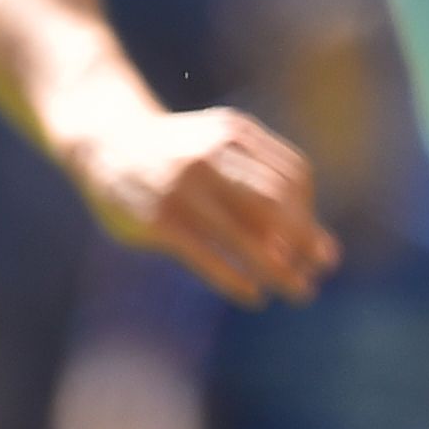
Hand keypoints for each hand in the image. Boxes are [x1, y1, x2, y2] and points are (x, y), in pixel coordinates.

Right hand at [59, 105, 338, 306]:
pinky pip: (206, 256)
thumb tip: (309, 233)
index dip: (310, 214)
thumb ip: (258, 176)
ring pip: (245, 234)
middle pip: (276, 205)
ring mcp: (182, 188)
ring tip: (300, 291)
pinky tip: (254, 295)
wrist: (104, 140)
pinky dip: (235, 278)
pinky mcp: (158, 220)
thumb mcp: (218, 145)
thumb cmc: (177, 153)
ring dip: (279, 268)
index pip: (293, 176)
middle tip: (323, 269)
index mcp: (234, 133)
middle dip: (305, 240)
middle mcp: (211, 156)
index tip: (319, 245)